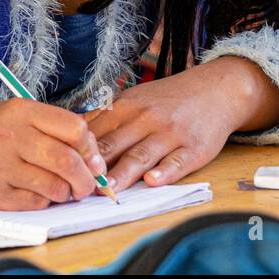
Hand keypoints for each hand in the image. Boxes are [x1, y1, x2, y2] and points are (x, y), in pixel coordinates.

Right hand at [0, 99, 106, 209]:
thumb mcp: (19, 116)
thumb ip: (55, 130)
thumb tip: (95, 159)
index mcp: (21, 111)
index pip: (74, 128)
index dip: (91, 148)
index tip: (94, 160)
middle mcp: (8, 136)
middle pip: (67, 160)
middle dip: (86, 178)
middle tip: (88, 185)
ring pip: (54, 186)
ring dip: (66, 193)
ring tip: (62, 189)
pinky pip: (35, 202)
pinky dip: (44, 201)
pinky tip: (37, 192)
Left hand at [85, 58, 260, 191]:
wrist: (216, 89)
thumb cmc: (168, 100)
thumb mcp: (135, 99)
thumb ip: (106, 118)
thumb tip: (70, 135)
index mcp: (127, 107)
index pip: (96, 132)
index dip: (77, 152)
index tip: (62, 169)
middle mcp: (146, 118)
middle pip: (115, 145)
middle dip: (96, 166)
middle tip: (78, 185)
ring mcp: (171, 133)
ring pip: (142, 155)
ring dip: (124, 173)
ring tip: (108, 189)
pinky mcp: (194, 148)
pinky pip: (177, 161)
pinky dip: (165, 172)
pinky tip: (153, 181)